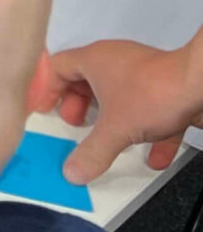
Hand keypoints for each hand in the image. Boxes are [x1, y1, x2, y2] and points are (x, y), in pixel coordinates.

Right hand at [45, 38, 202, 183]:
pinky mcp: (166, 89)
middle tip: (75, 124)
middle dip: (79, 104)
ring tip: (107, 138)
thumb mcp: (115, 129)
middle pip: (85, 79)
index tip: (45, 110)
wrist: (202, 87)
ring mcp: (142, 74)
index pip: (57, 67)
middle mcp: (115, 62)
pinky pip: (149, 109)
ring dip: (112, 117)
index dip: (48, 89)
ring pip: (118, 93)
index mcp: (93, 60)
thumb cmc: (153, 94)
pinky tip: (151, 156)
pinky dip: (147, 130)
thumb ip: (92, 152)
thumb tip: (72, 171)